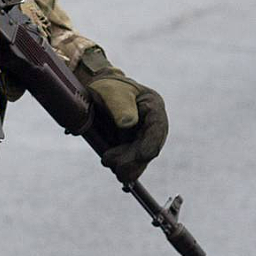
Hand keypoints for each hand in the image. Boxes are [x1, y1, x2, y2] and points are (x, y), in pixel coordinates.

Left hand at [77, 48, 168, 182]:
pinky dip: (123, 167)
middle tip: (112, 163)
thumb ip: (120, 105)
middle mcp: (152, 125)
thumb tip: (127, 123)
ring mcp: (143, 137)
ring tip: (107, 161)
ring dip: (127, 165)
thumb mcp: (111, 91)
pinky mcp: (133, 147)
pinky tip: (112, 166)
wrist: (97, 94)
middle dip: (133, 159)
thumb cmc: (107, 88)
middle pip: (150, 147)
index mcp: (153, 106)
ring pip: (141, 158)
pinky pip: (132, 162)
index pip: (157, 127)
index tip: (143, 156)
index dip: (151, 143)